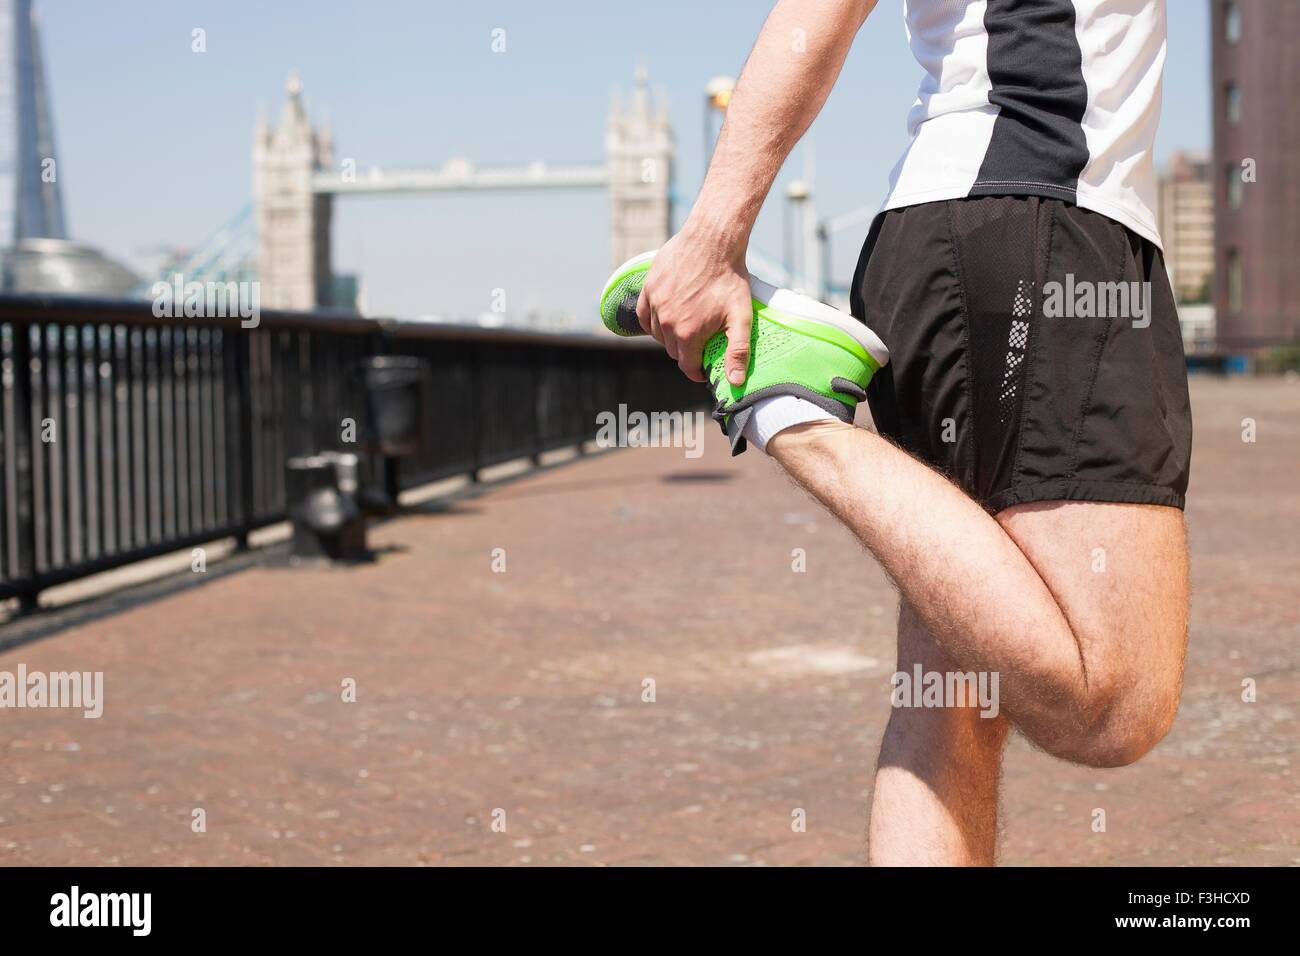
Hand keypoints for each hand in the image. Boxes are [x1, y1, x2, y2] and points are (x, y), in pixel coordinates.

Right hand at [634, 227, 752, 384]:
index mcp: (688, 334)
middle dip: (686, 352)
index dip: (697, 371)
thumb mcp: (741, 317)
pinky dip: (654, 321)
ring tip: (687, 327)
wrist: (713, 240)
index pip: (687, 366)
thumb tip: (735, 383)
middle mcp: (668, 322)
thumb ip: (737, 352)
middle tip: (700, 343)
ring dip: (671, 336)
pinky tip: (667, 317)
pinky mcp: (649, 289)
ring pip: (659, 334)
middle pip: (673, 350)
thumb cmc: (730, 278)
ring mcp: (656, 305)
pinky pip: (645, 316)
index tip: (703, 370)